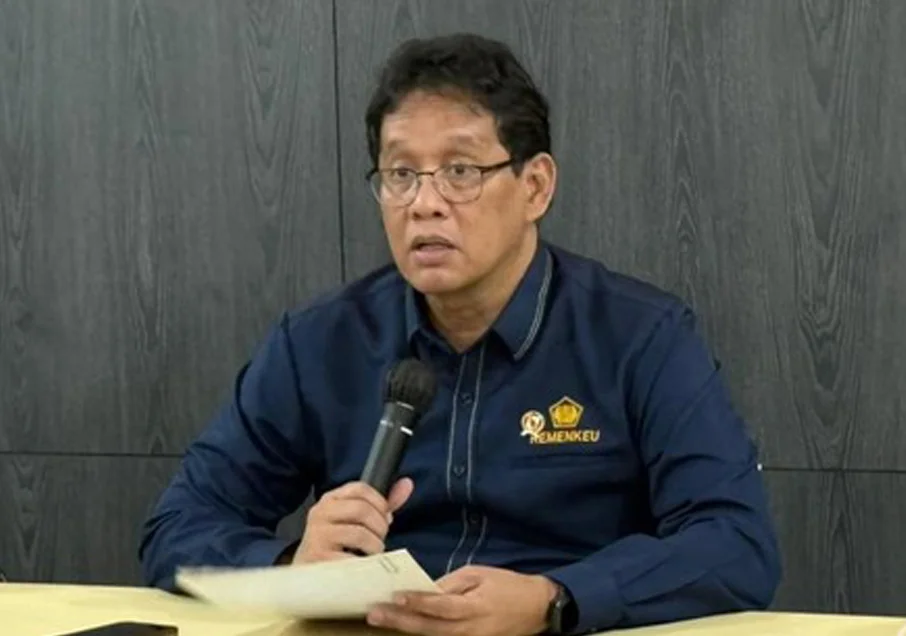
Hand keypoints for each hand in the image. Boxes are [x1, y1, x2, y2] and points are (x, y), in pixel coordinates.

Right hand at [291, 478, 412, 563]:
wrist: (307, 577)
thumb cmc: (336, 546)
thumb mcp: (355, 521)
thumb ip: (382, 504)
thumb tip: (407, 484)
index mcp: (330, 500)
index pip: (360, 488)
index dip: (380, 503)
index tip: (384, 518)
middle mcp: (320, 513)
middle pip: (362, 509)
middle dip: (380, 527)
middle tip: (379, 540)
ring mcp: (317, 536)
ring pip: (360, 534)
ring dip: (375, 547)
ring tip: (372, 554)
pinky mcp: (319, 559)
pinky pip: (353, 560)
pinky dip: (366, 565)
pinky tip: (364, 568)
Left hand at [366, 565, 558, 635]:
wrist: (537, 609)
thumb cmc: (507, 586)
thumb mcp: (480, 575)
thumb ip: (452, 583)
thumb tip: (426, 589)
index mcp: (474, 608)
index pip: (441, 606)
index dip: (417, 602)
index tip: (395, 596)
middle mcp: (469, 631)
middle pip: (429, 628)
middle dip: (400, 620)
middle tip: (374, 613)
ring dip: (406, 628)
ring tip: (381, 619)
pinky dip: (422, 633)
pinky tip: (404, 626)